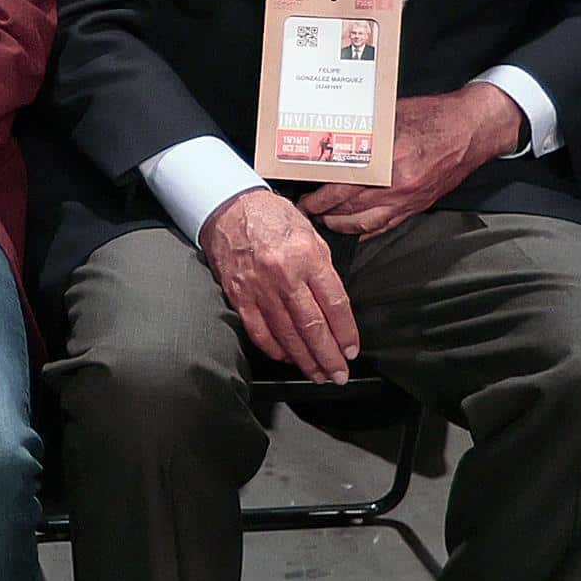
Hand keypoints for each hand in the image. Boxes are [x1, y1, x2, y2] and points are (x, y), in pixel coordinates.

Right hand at [199, 189, 357, 382]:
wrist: (229, 206)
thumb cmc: (271, 217)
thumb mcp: (310, 234)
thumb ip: (323, 270)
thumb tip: (335, 308)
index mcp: (307, 256)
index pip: (335, 305)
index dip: (346, 333)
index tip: (351, 350)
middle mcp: (284, 274)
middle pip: (313, 326)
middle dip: (329, 356)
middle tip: (338, 374)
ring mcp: (259, 287)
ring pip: (287, 334)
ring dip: (305, 359)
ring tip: (317, 374)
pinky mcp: (239, 295)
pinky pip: (259, 331)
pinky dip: (274, 349)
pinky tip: (286, 357)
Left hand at [299, 84, 521, 237]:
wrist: (473, 129)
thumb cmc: (435, 117)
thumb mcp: (391, 116)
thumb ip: (363, 133)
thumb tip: (333, 140)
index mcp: (390, 161)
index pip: (344, 187)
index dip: (320, 196)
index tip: (304, 198)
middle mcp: (400, 185)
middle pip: (351, 208)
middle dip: (324, 213)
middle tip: (306, 211)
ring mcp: (410, 199)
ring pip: (367, 223)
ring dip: (341, 225)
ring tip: (323, 221)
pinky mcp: (419, 205)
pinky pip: (387, 225)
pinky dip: (366, 230)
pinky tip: (353, 229)